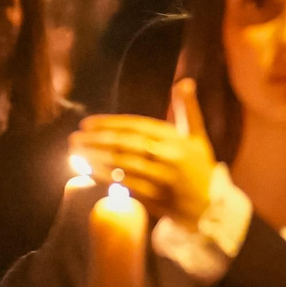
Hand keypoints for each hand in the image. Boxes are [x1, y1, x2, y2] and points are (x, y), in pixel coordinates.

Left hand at [70, 79, 216, 228]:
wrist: (211, 205)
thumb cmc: (199, 166)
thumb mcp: (197, 137)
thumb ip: (188, 109)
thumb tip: (185, 81)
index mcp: (178, 139)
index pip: (136, 126)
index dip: (109, 123)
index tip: (86, 123)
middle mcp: (171, 158)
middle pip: (126, 144)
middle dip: (96, 140)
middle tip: (75, 137)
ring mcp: (163, 179)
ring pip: (122, 165)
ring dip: (95, 157)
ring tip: (76, 152)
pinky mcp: (156, 197)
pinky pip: (124, 185)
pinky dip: (104, 176)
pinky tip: (88, 170)